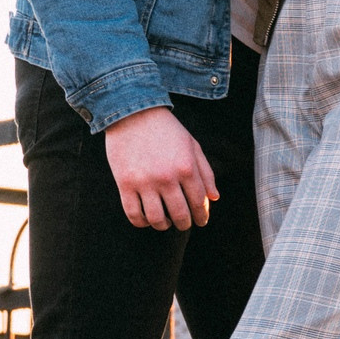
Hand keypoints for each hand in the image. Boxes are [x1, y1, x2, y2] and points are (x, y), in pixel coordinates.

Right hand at [103, 106, 216, 229]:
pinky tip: (146, 219)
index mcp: (187, 167)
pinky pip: (133, 214)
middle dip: (185, 224)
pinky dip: (142, 222)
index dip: (202, 216)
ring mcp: (145, 182)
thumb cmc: (166, 129)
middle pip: (180, 214)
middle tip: (184, 224)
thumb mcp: (192, 146)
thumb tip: (214, 198)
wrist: (133, 113)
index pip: (199, 202)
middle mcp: (167, 178)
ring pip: (157, 219)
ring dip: (163, 225)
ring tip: (165, 222)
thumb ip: (205, 172)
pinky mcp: (125, 184)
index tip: (201, 221)